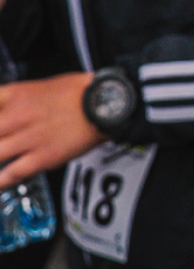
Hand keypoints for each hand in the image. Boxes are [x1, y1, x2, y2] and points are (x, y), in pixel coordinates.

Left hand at [0, 73, 98, 189]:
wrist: (107, 102)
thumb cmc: (80, 91)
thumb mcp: (42, 86)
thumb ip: (17, 99)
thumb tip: (3, 109)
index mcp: (15, 95)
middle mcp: (17, 117)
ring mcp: (28, 138)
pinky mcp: (43, 157)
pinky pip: (12, 174)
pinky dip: (0, 182)